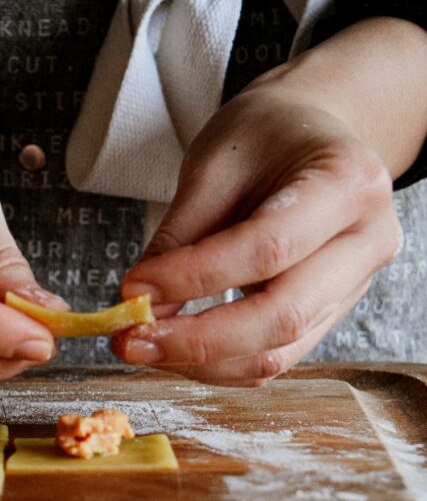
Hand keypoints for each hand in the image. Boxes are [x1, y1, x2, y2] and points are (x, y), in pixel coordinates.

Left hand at [113, 18, 425, 384]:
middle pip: (283, 316)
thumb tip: (143, 307)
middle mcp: (367, 241)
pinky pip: (274, 358)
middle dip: (198, 340)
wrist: (309, 137)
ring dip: (202, 362)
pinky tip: (175, 349)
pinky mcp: (330, 317)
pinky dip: (219, 363)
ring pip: (278, 352)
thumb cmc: (265, 138)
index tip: (134, 289)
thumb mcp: (215, 164)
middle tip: (132, 340)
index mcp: (349, 182)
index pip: (269, 247)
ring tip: (144, 345)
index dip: (196, 278)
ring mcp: (355, 287)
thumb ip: (181, 237)